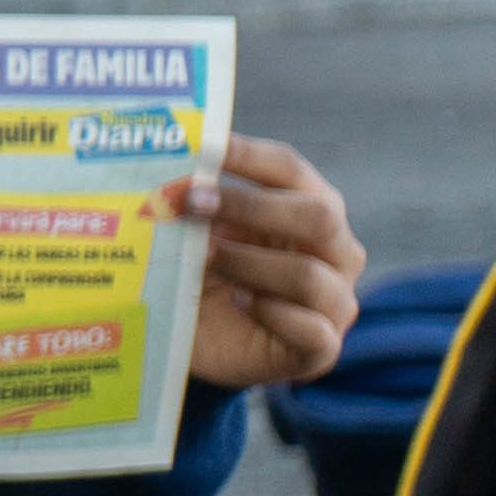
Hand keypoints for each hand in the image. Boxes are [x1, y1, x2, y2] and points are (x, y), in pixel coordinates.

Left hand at [176, 134, 364, 393]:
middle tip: (190, 202)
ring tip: (203, 259)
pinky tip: (237, 302)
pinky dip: (271, 314)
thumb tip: (159, 175)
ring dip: (249, 263)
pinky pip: (311, 330)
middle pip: (317, 214)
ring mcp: (335, 301)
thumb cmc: (205, 277)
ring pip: (309, 275)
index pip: (290, 170)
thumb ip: (193, 210)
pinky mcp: (322, 348)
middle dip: (250, 205)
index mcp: (309, 208)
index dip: (249, 155)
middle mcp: (336, 251)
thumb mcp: (198, 238)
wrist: (204, 343)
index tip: (201, 147)